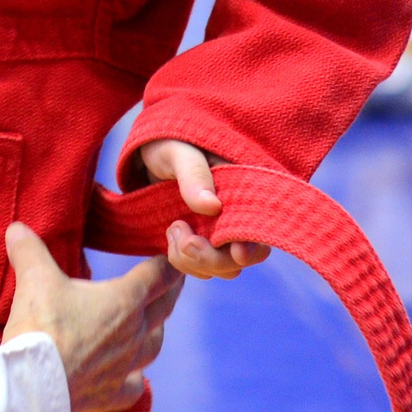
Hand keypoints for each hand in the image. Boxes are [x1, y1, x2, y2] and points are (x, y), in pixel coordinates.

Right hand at [2, 224, 182, 411]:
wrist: (33, 386)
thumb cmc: (41, 327)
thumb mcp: (34, 279)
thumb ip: (29, 250)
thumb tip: (17, 228)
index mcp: (124, 300)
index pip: (158, 275)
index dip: (168, 262)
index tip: (174, 253)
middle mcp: (134, 333)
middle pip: (164, 308)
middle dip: (170, 291)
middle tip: (175, 281)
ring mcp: (127, 367)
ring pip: (154, 345)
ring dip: (156, 330)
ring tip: (154, 324)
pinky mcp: (114, 394)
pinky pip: (136, 384)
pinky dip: (137, 376)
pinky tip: (133, 375)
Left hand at [138, 139, 270, 278]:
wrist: (149, 153)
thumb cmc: (168, 142)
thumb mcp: (178, 152)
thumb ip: (194, 175)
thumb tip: (212, 206)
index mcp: (246, 187)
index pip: (261, 227)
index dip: (253, 246)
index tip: (237, 253)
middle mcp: (239, 214)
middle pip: (242, 258)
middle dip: (212, 259)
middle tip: (183, 240)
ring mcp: (221, 231)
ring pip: (222, 268)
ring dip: (193, 260)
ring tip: (172, 228)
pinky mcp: (203, 242)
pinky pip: (201, 268)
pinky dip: (184, 262)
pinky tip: (171, 235)